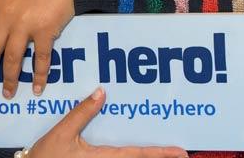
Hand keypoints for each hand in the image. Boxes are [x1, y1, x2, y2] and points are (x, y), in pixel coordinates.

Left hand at [0, 0, 74, 97]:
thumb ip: (5, 8)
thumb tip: (0, 29)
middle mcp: (7, 16)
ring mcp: (25, 24)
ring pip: (12, 58)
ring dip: (9, 79)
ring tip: (8, 94)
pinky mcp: (45, 31)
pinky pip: (39, 59)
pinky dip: (39, 75)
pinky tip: (38, 87)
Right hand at [28, 87, 186, 157]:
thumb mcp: (61, 133)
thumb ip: (82, 113)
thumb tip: (102, 92)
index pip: (137, 154)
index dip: (161, 153)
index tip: (181, 152)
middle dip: (158, 157)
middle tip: (180, 153)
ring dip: (144, 157)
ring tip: (162, 151)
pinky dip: (128, 156)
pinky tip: (133, 150)